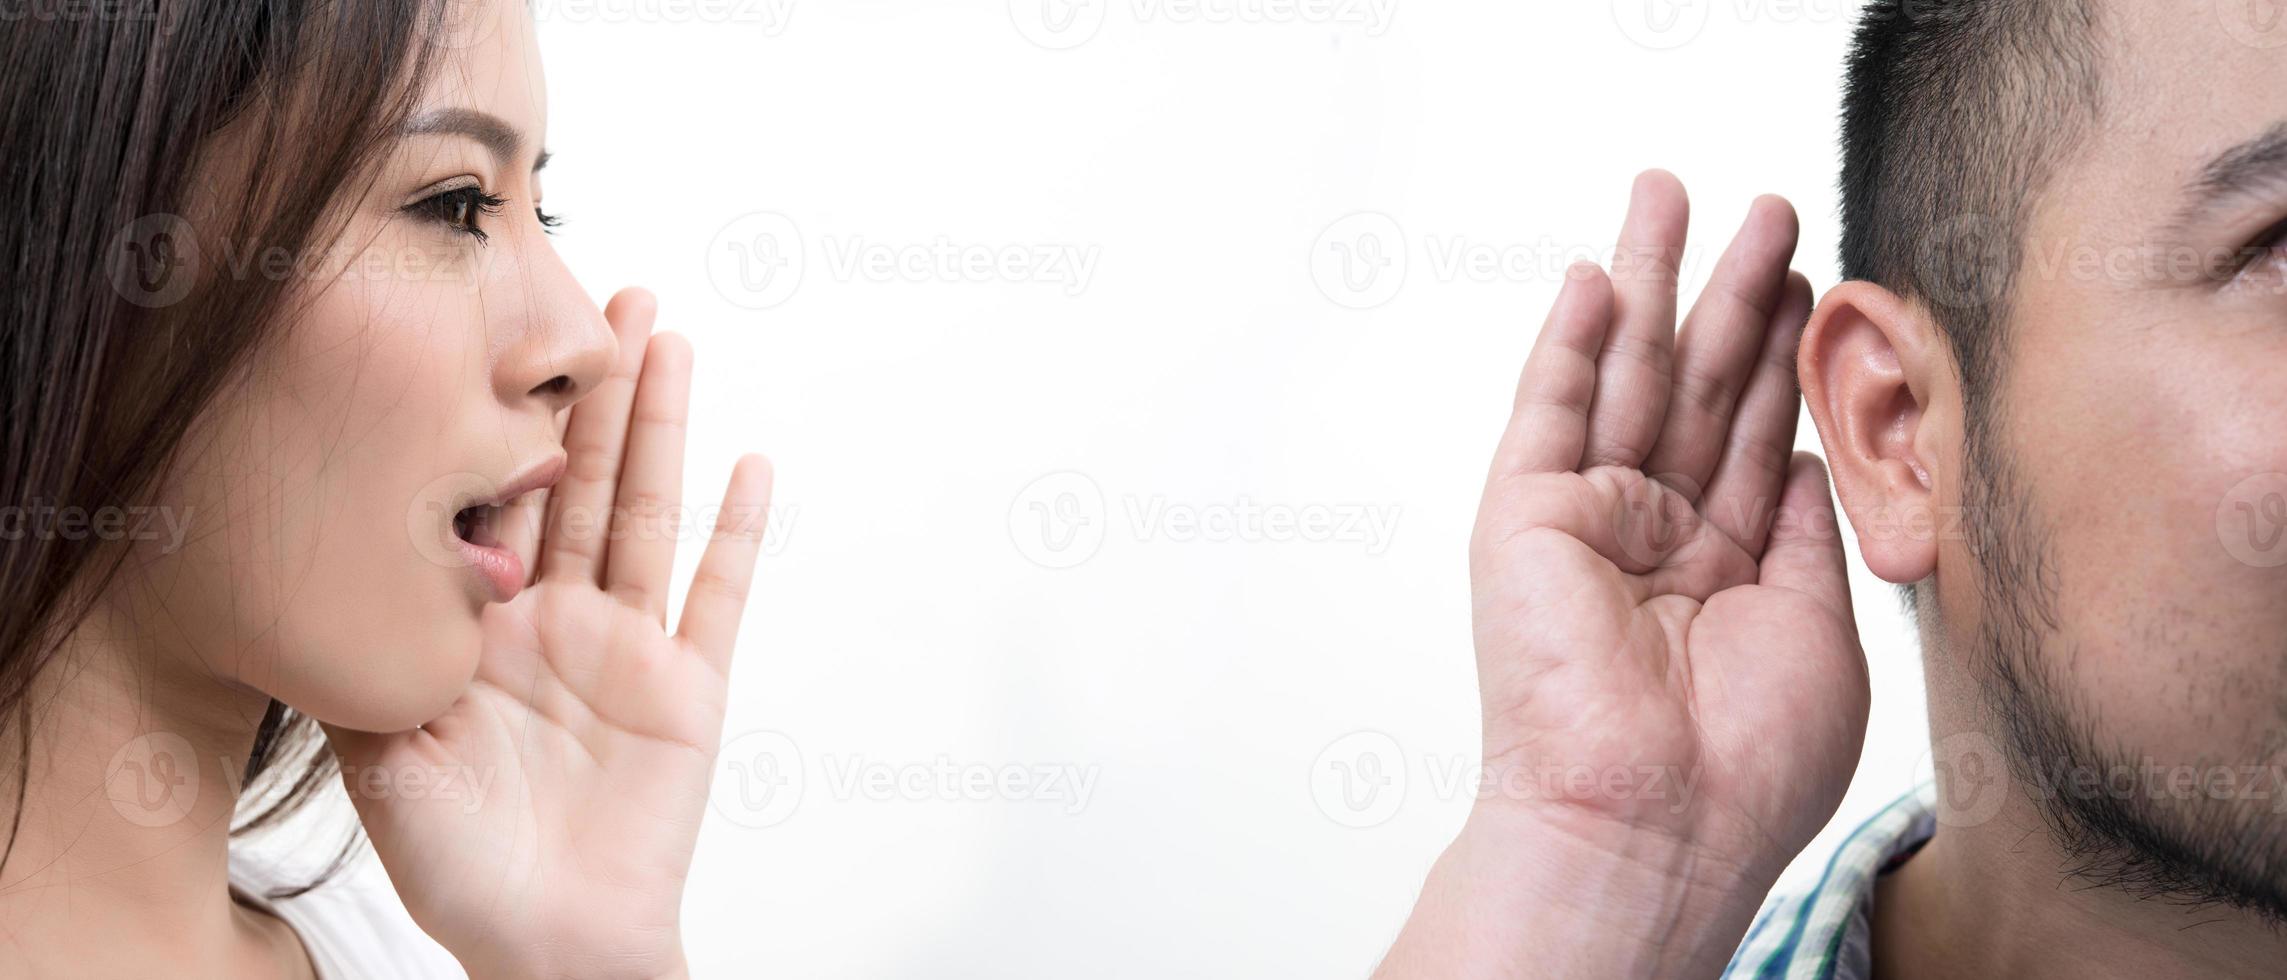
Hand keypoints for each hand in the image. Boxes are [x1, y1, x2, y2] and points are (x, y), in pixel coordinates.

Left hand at [328, 289, 772, 979]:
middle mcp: (563, 618)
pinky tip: (753, 465)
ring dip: (663, 425)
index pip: (499, 497)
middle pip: (583, 477)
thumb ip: (376, 652)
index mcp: (488, 624)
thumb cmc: (459, 860)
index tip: (502, 330)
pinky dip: (739, 533)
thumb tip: (344, 550)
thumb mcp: (379, 746)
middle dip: (596, 387)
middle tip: (609, 294)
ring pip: (647, 510)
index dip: (505, 417)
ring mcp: (632, 645)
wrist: (545, 936)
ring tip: (669, 337)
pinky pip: (719, 595)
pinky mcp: (690, 685)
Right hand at [1379, 172, 1865, 978]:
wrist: (1655, 823)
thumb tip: (1811, 456)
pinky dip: (1567, 343)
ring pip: (1624, 378)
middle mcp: (1650, 539)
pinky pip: (1549, 412)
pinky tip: (1594, 278)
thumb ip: (1809, 535)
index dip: (1782, 356)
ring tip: (1673, 195)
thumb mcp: (1818, 632)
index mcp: (1722, 573)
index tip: (1810, 278)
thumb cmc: (1744, 764)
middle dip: (1726, 294)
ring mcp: (1585, 525)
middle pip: (1694, 388)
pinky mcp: (1524, 519)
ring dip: (1649, 284)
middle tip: (1760, 206)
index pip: (1754, 439)